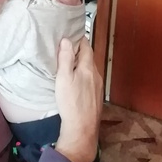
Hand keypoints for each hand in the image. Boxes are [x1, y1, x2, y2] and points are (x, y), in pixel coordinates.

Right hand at [54, 37, 101, 161]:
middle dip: (81, 51)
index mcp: (87, 68)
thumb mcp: (63, 78)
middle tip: (69, 47)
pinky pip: (92, 80)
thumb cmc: (70, 102)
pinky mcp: (97, 96)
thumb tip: (67, 40)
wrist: (82, 127)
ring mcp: (98, 86)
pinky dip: (85, 75)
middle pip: (89, 58)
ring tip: (71, 63)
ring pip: (91, 70)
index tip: (73, 34)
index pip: (86, 47)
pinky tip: (78, 81)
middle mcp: (96, 75)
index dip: (80, 39)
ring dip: (82, 64)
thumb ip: (65, 59)